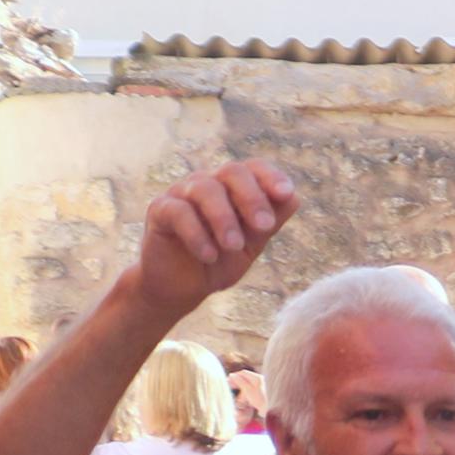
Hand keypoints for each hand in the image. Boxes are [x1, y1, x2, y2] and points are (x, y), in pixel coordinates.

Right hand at [134, 162, 300, 317]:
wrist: (183, 286)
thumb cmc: (221, 260)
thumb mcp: (252, 245)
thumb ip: (270, 223)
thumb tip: (294, 197)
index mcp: (234, 188)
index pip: (254, 169)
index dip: (271, 176)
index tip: (286, 193)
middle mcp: (208, 183)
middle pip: (232, 172)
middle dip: (252, 197)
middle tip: (264, 226)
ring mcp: (182, 193)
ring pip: (206, 189)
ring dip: (224, 218)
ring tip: (235, 247)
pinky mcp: (159, 210)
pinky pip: (179, 212)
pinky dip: (197, 234)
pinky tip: (209, 256)